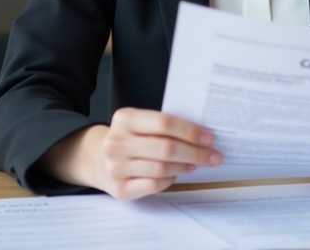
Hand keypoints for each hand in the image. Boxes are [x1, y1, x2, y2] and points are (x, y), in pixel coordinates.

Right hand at [42, 107, 221, 199]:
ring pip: (162, 168)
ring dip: (185, 167)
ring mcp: (116, 168)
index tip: (208, 137)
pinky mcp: (120, 189)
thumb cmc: (128, 138)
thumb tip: (201, 135)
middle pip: (166, 148)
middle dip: (195, 153)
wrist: (96, 158)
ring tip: (196, 164)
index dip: (189, 131)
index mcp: (124, 119)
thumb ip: (162, 125)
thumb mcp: (139, 123)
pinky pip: (154, 185)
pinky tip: (176, 175)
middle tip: (213, 156)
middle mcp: (117, 143)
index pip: (164, 123)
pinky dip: (169, 180)